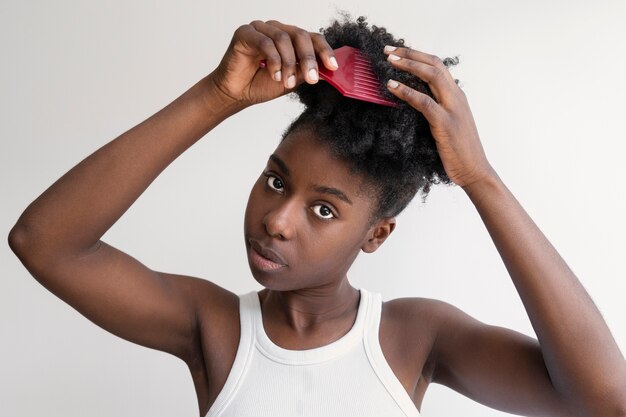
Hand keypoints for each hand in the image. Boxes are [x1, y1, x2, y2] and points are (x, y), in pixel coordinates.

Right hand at [209, 20, 338, 107]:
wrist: (237, 94)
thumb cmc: (261, 85)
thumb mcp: (292, 80)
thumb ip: (307, 72)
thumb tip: (328, 70)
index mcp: (290, 39)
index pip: (312, 38)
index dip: (324, 50)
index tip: (333, 66)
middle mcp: (277, 30)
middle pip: (300, 35)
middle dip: (308, 58)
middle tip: (312, 78)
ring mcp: (261, 29)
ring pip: (283, 38)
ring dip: (288, 63)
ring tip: (285, 82)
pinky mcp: (246, 33)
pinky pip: (266, 42)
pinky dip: (273, 60)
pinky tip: (274, 75)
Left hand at [383, 46, 494, 187]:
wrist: (474, 170)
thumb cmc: (459, 151)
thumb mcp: (448, 124)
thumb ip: (436, 109)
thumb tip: (415, 101)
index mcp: (457, 96)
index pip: (437, 66)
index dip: (417, 55)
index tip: (398, 51)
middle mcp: (456, 97)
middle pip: (434, 65)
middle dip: (410, 53)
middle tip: (388, 49)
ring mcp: (452, 109)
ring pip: (431, 77)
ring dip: (408, 65)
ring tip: (389, 60)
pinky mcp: (445, 124)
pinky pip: (424, 102)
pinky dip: (407, 92)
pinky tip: (392, 86)